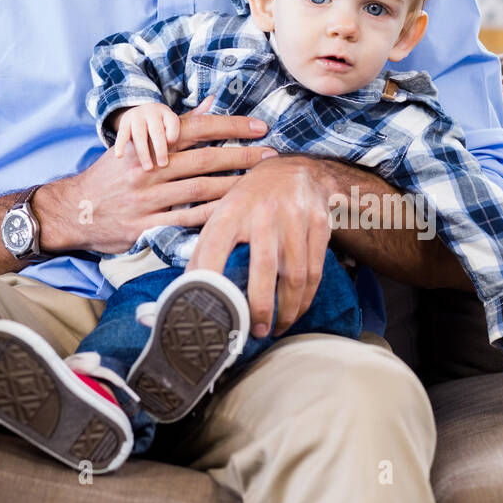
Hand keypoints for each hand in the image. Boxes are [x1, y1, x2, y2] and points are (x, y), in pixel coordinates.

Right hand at [36, 109, 276, 255]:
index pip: (196, 128)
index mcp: (147, 143)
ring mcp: (147, 199)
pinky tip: (236, 214)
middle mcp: (148, 169)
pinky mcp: (145, 226)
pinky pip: (186, 221)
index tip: (260, 126)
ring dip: (235, 187)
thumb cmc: (110, 175)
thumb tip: (209, 105)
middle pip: (205, 160)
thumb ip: (174, 126)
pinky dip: (213, 217)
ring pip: (201, 190)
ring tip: (262, 184)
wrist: (73, 210)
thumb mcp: (135, 143)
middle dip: (243, 156)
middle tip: (272, 155)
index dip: (231, 126)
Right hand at [114, 103, 180, 168]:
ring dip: (144, 153)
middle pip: (156, 131)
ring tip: (148, 168)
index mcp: (166, 113)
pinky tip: (119, 156)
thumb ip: (178, 135)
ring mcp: (136, 116)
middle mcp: (151, 112)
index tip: (172, 146)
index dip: (173, 135)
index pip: (172, 123)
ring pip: (140, 135)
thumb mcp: (172, 126)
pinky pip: (122, 135)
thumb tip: (182, 139)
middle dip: (160, 149)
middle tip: (163, 165)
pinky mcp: (124, 122)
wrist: (142, 112)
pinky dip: (120, 145)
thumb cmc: (162, 126)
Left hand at [187, 155, 332, 339]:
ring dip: (286, 310)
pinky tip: (295, 311)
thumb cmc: (249, 201)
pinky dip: (306, 298)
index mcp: (230, 211)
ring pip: (294, 275)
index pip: (214, 248)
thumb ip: (204, 251)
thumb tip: (183, 292)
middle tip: (254, 331)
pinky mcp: (319, 225)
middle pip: (263, 268)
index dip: (208, 280)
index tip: (210, 310)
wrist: (294, 170)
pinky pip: (315, 271)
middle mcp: (263, 213)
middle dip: (259, 307)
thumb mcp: (221, 215)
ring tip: (275, 328)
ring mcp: (294, 219)